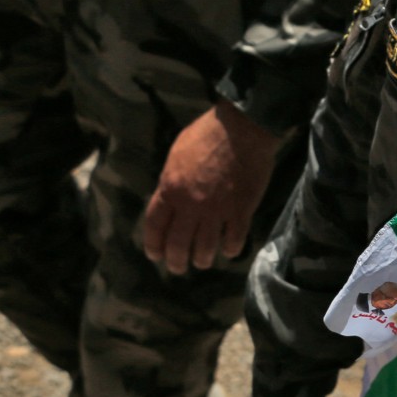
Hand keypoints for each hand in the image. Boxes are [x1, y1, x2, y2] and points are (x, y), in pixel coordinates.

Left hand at [143, 102, 282, 274]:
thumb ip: (171, 181)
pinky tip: (230, 251)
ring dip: (203, 259)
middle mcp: (190, 205)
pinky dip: (231, 248)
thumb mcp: (176, 155)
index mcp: (169, 189)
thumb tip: (170, 197)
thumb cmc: (207, 134)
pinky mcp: (241, 209)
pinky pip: (234, 238)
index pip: (155, 226)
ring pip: (205, 247)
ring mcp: (217, 209)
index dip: (154, 245)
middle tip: (179, 268)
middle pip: (178, 243)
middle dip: (177, 261)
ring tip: (204, 262)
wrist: (242, 128)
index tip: (156, 255)